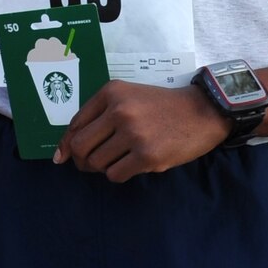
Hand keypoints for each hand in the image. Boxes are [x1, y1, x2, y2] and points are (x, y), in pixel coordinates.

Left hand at [54, 83, 224, 181]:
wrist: (203, 112)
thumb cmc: (162, 106)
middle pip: (80, 146)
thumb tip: (64, 152)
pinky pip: (115, 175)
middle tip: (89, 164)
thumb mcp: (129, 97)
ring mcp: (133, 134)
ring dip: (102, 168)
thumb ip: (98, 116)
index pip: (75, 124)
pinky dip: (118, 174)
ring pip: (97, 163)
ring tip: (117, 161)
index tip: (63, 156)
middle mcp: (119, 111)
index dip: (66, 144)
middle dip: (81, 160)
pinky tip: (130, 165)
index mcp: (112, 92)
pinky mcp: (147, 156)